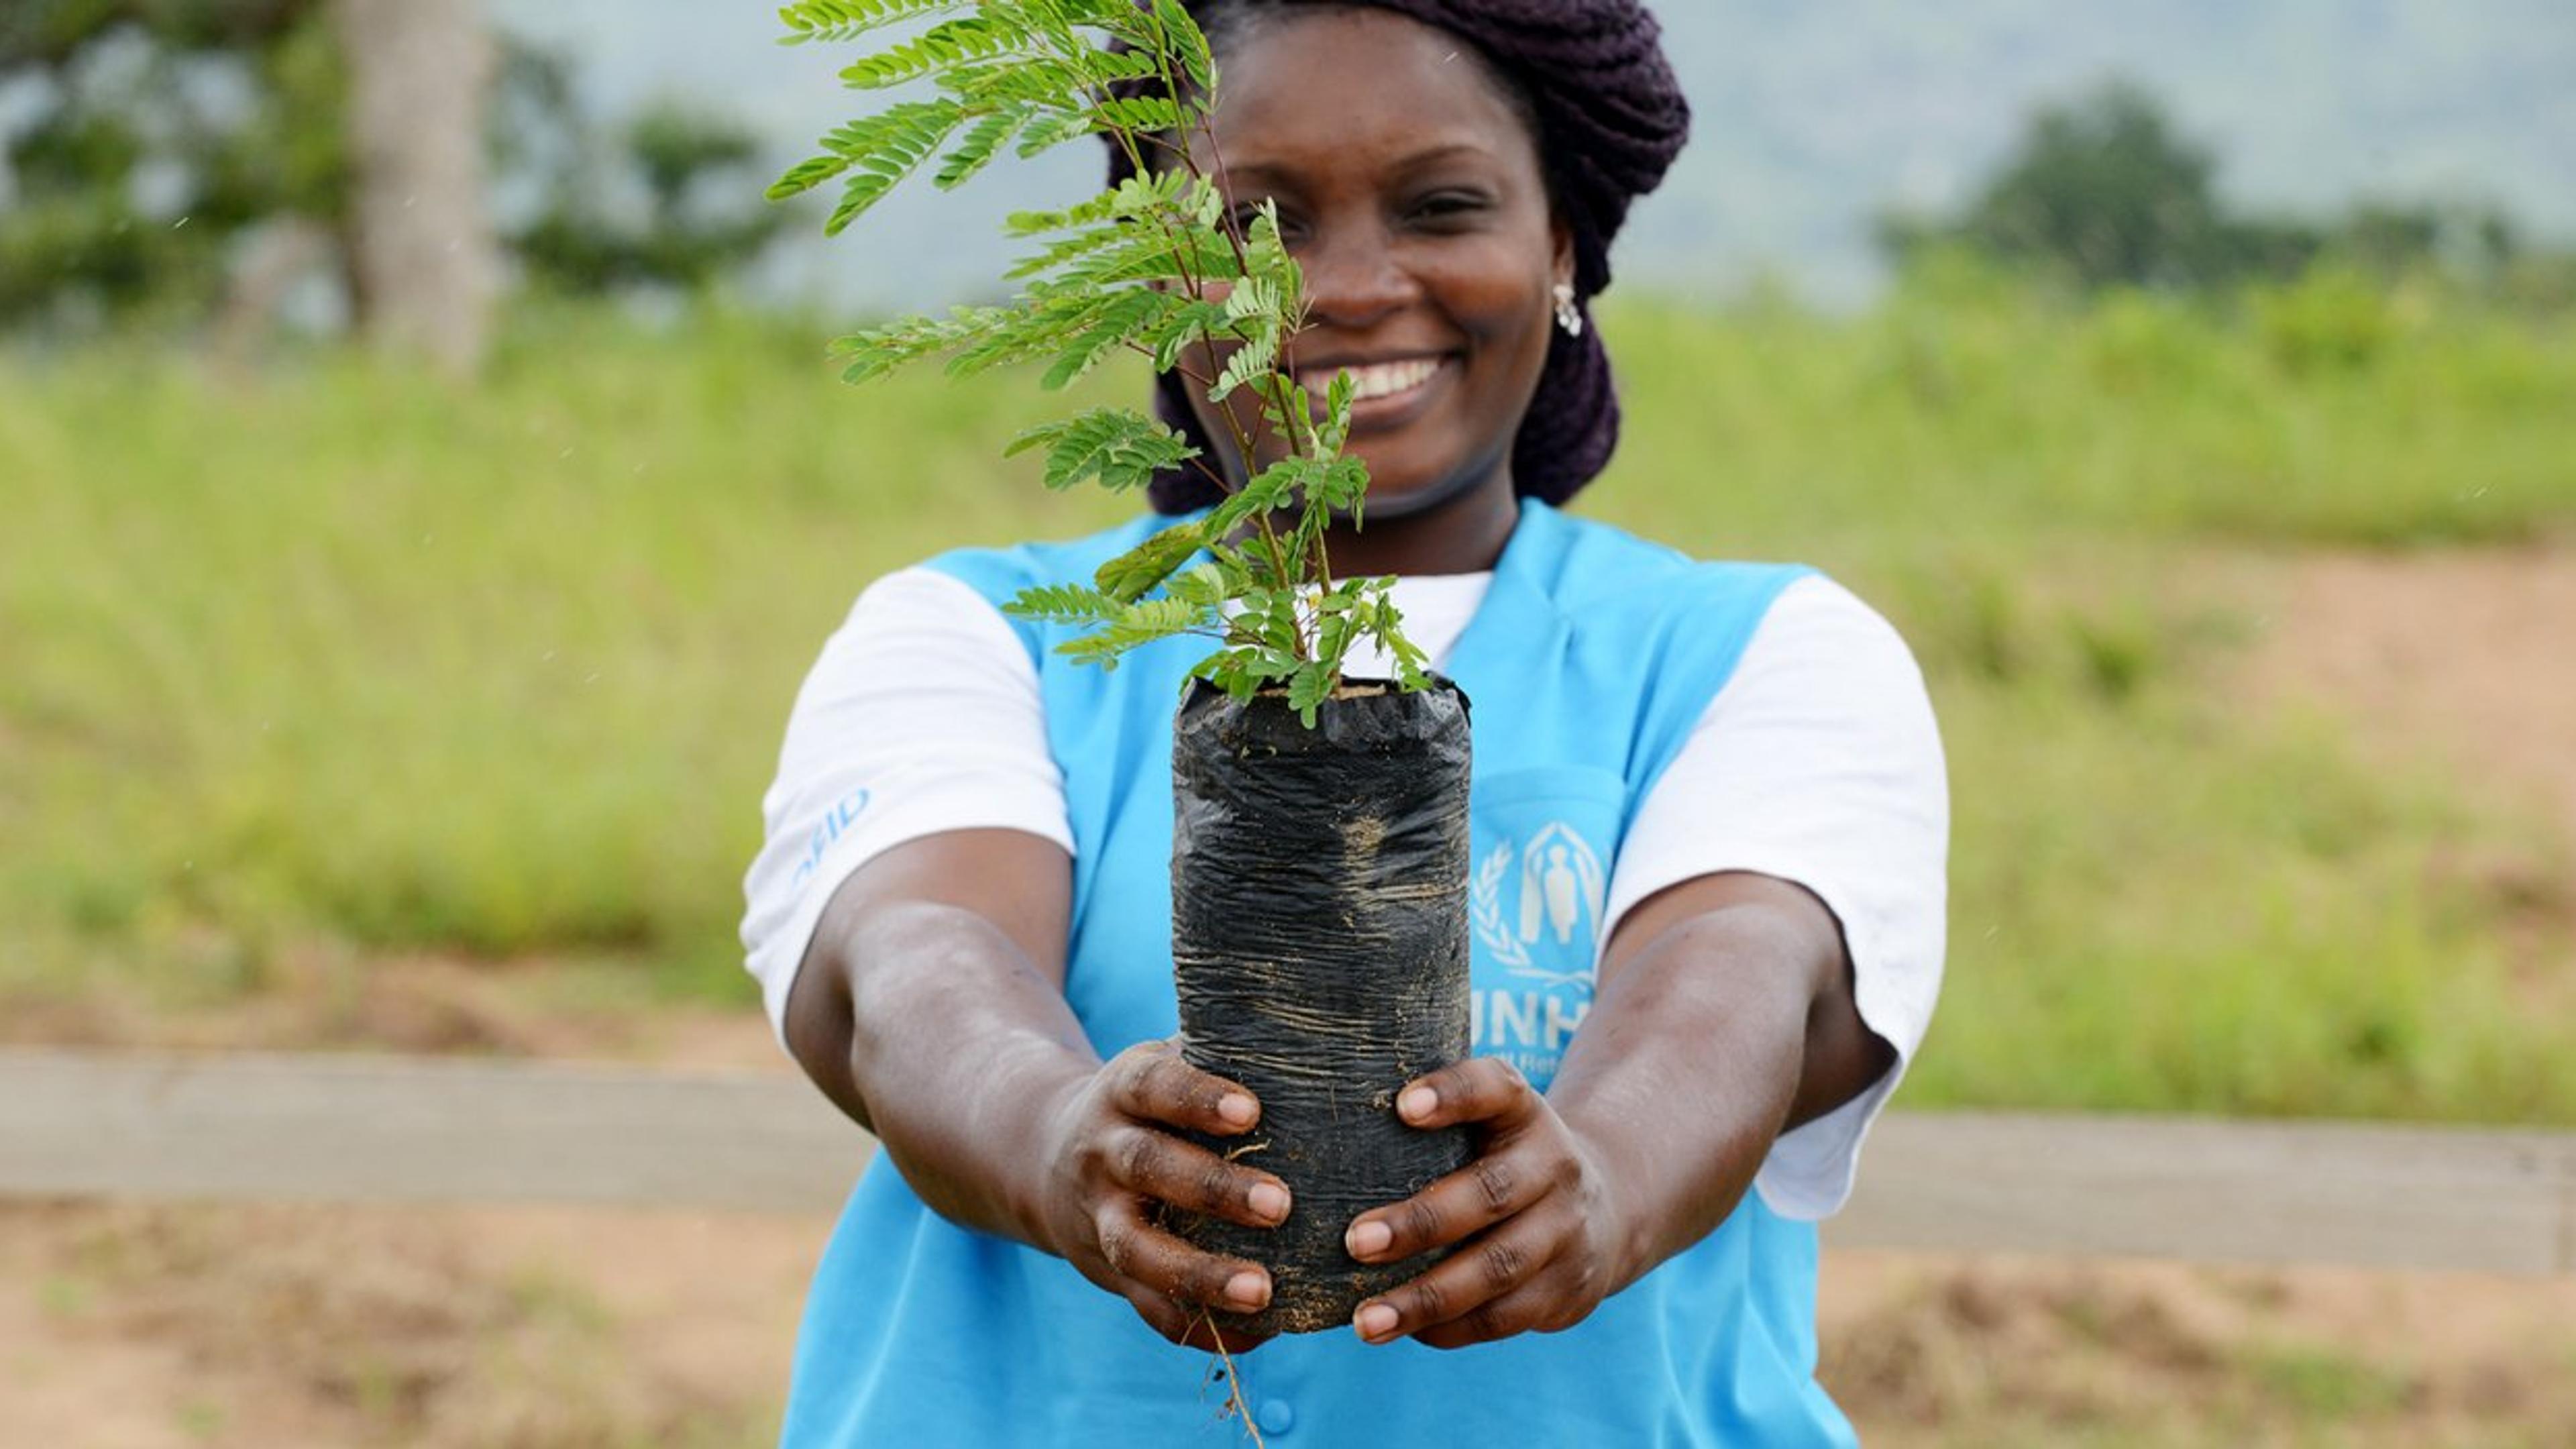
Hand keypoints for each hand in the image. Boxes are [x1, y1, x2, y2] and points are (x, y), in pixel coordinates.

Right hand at [1030, 1038, 1291, 1352]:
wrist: (1046, 1158)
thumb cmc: (1147, 1103)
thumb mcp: (1162, 1064)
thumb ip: (1220, 1052)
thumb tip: (1320, 1035)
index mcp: (1123, 1092)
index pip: (1155, 1087)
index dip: (1197, 1099)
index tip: (1251, 1111)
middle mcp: (1103, 1153)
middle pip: (1149, 1168)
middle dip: (1213, 1190)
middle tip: (1281, 1204)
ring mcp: (1100, 1217)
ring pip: (1140, 1251)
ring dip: (1201, 1274)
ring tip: (1265, 1291)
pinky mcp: (1110, 1272)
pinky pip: (1148, 1308)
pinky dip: (1198, 1327)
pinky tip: (1257, 1334)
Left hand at [1341, 1058, 1634, 1350]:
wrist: (1608, 1209)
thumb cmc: (1504, 1159)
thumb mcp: (1489, 1124)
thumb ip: (1429, 1124)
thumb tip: (1319, 1141)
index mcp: (1524, 1113)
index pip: (1496, 1089)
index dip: (1454, 1095)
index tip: (1402, 1105)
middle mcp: (1555, 1166)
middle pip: (1492, 1193)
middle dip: (1422, 1222)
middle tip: (1355, 1243)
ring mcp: (1567, 1231)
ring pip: (1498, 1268)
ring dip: (1427, 1298)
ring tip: (1366, 1319)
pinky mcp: (1567, 1289)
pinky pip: (1504, 1316)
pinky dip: (1450, 1328)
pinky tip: (1404, 1330)